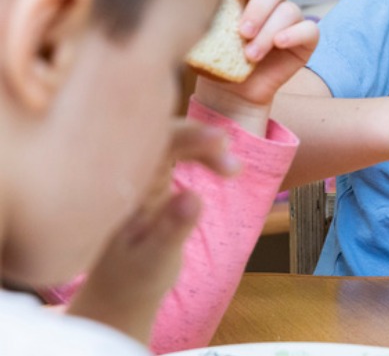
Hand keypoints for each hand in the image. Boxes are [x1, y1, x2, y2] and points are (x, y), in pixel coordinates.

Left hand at [65, 120, 238, 343]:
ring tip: (234, 170)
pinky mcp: (149, 178)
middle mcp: (123, 177)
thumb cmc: (132, 278)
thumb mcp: (153, 262)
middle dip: (198, 139)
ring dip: (203, 146)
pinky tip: (224, 167)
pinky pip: (174, 150)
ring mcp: (136, 175)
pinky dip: (202, 153)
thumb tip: (193, 196)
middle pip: (158, 134)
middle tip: (234, 166)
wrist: (117, 291)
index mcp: (117, 192)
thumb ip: (171, 231)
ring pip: (168, 140)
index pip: (147, 147)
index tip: (220, 141)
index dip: (185, 136)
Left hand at [194, 0, 319, 129]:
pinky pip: (310, 29)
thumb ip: (197, 16)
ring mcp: (289, 19)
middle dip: (258, 8)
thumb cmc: (212, 61)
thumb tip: (186, 1)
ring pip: (289, 9)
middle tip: (242, 32)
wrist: (230, 93)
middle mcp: (270, 0)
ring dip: (269, 30)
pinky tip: (278, 45)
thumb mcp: (198, 37)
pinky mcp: (304, 39)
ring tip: (250, 54)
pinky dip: (294, 34)